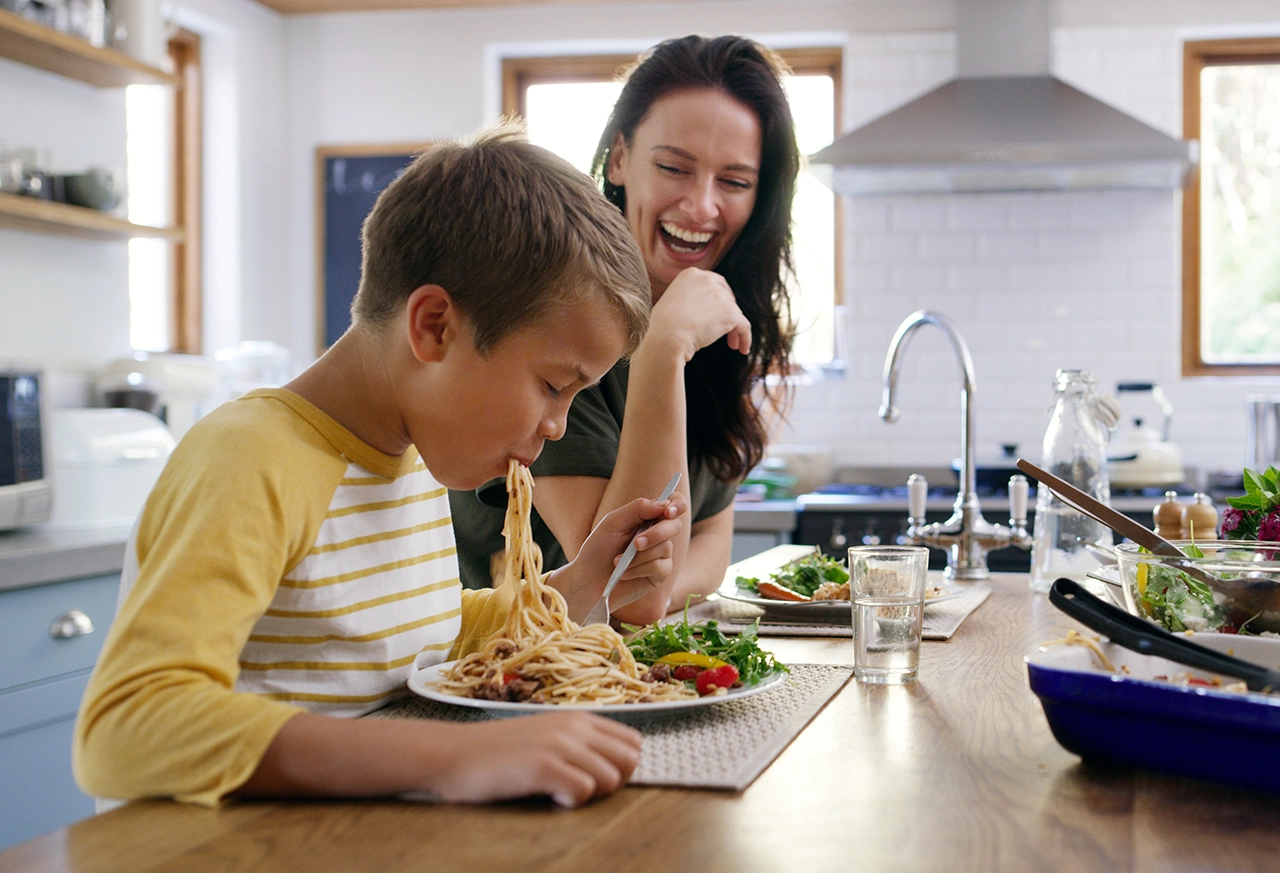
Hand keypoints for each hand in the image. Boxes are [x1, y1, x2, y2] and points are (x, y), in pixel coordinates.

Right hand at [430, 712, 641, 806]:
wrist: (452, 753)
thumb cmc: (497, 751)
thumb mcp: (545, 735)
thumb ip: (578, 744)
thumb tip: (613, 767)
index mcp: (578, 719)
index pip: (632, 741)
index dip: (621, 766)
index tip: (594, 777)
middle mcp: (574, 727)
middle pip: (629, 761)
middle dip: (611, 782)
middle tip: (578, 788)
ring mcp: (560, 745)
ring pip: (611, 779)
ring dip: (589, 794)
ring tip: (558, 791)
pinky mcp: (543, 766)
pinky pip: (583, 792)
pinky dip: (569, 802)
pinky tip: (547, 797)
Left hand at [548, 491, 687, 622]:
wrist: (588, 580)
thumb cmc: (598, 549)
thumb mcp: (613, 522)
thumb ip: (638, 508)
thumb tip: (665, 504)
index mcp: (648, 517)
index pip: (674, 504)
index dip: (678, 504)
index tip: (669, 512)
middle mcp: (658, 534)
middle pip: (675, 526)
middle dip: (656, 534)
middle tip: (635, 543)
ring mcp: (661, 554)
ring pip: (665, 548)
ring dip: (639, 556)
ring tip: (617, 561)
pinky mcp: (660, 574)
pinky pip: (660, 567)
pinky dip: (639, 569)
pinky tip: (624, 573)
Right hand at [648, 267, 751, 362]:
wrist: (666, 337)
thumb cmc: (661, 327)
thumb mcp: (671, 302)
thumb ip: (686, 299)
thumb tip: (695, 311)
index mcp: (691, 274)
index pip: (714, 283)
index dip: (719, 299)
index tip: (718, 312)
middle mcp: (707, 280)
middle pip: (727, 297)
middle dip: (728, 313)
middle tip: (726, 330)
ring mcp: (720, 296)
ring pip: (735, 313)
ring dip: (734, 328)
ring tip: (732, 344)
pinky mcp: (731, 313)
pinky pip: (744, 326)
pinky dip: (745, 338)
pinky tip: (742, 348)